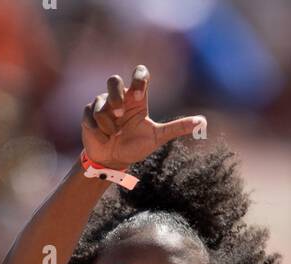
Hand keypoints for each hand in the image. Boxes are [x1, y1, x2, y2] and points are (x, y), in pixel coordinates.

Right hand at [81, 65, 205, 170]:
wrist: (113, 161)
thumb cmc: (135, 146)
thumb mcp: (157, 137)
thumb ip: (177, 128)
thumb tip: (202, 123)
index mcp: (136, 99)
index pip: (140, 75)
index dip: (140, 79)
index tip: (141, 95)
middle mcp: (119, 98)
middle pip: (114, 80)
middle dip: (117, 96)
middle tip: (121, 113)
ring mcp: (102, 105)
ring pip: (101, 101)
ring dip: (107, 121)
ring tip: (113, 134)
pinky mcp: (89, 115)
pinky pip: (90, 116)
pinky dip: (98, 131)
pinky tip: (104, 138)